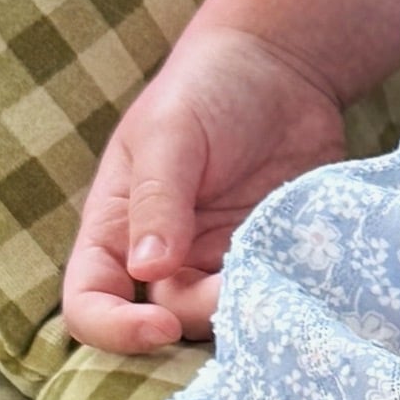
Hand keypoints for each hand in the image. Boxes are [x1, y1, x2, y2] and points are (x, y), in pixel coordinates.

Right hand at [59, 23, 351, 350]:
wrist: (282, 69)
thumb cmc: (206, 89)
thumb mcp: (170, 132)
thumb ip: (157, 199)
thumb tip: (146, 268)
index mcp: (118, 231)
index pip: (91, 301)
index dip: (114, 330)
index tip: (158, 327)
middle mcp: (166, 259)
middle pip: (168, 321)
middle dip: (202, 318)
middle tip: (244, 288)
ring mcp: (222, 264)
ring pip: (226, 318)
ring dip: (250, 313)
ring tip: (281, 278)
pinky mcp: (273, 262)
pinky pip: (277, 299)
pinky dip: (289, 299)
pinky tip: (309, 276)